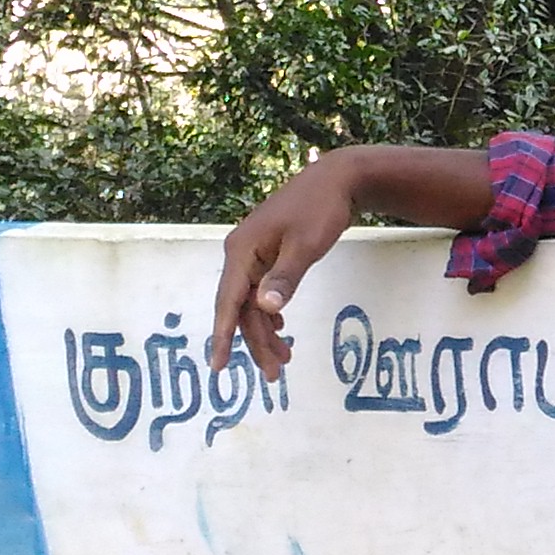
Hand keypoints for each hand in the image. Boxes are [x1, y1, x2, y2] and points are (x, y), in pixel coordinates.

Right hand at [210, 151, 364, 378]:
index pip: (228, 302)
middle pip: (241, 308)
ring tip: (285, 359)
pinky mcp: (267, 253)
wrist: (336, 179)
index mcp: (242, 251)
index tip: (218, 367)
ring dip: (266, 331)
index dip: (223, 336)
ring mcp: (253, 253)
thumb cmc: (321, 209)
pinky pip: (261, 290)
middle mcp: (240, 253)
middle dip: (256, 342)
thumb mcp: (305, 246)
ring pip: (253, 302)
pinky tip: (280, 328)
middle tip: (275, 375)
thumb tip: (264, 309)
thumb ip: (285, 278)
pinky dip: (270, 312)